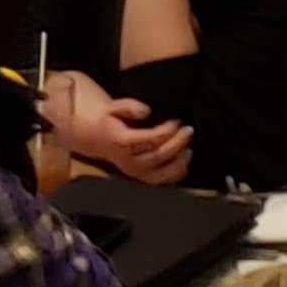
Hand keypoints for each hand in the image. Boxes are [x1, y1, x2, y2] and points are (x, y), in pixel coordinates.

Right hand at [46, 68, 193, 184]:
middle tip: (188, 130)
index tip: (176, 121)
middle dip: (177, 143)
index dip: (166, 131)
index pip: (149, 140)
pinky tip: (185, 159)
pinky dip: (177, 173)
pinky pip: (163, 180)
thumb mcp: (113, 106)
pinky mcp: (142, 177)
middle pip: (158, 156)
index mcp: (120, 142)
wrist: (97, 137)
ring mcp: (135, 172)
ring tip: (189, 147)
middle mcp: (128, 161)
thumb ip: (128, 106)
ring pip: (162, 173)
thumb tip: (146, 111)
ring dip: (179, 161)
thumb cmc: (108, 119)